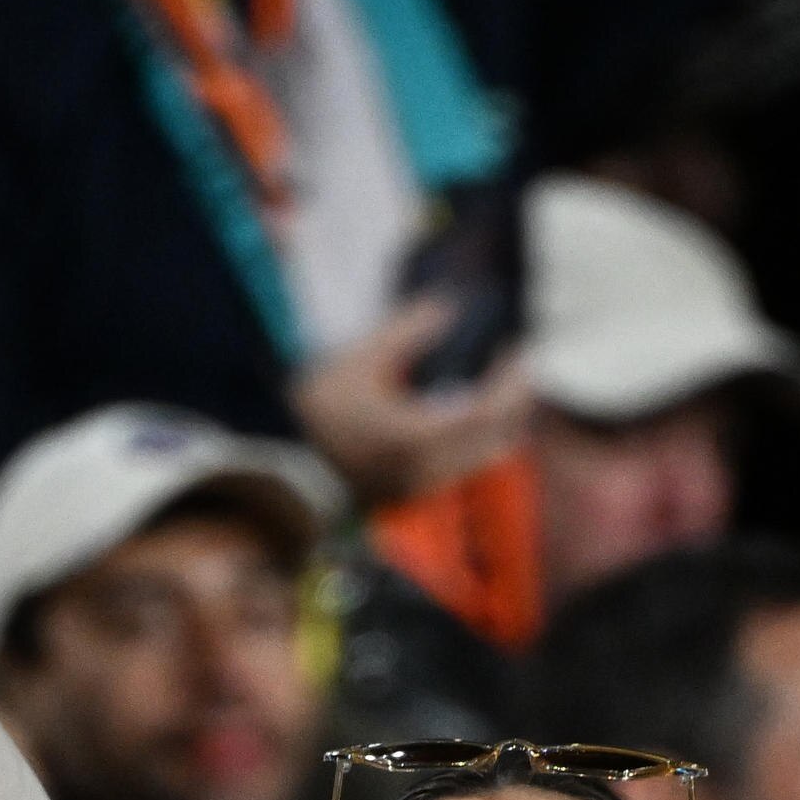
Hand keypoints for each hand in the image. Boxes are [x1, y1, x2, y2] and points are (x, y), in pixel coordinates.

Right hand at [289, 299, 533, 506]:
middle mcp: (427, 470)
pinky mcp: (411, 493)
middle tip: (516, 365)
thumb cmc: (315, 411)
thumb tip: (446, 307)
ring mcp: (421, 487)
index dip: (510, 382)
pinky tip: (466, 409)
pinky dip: (477, 437)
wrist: (282, 467)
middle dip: (514, 402)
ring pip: (483, 457)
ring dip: (498, 421)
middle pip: (496, 439)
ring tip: (496, 384)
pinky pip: (462, 466)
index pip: (487, 412)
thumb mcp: (358, 360)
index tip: (516, 351)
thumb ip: (407, 331)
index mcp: (417, 438)